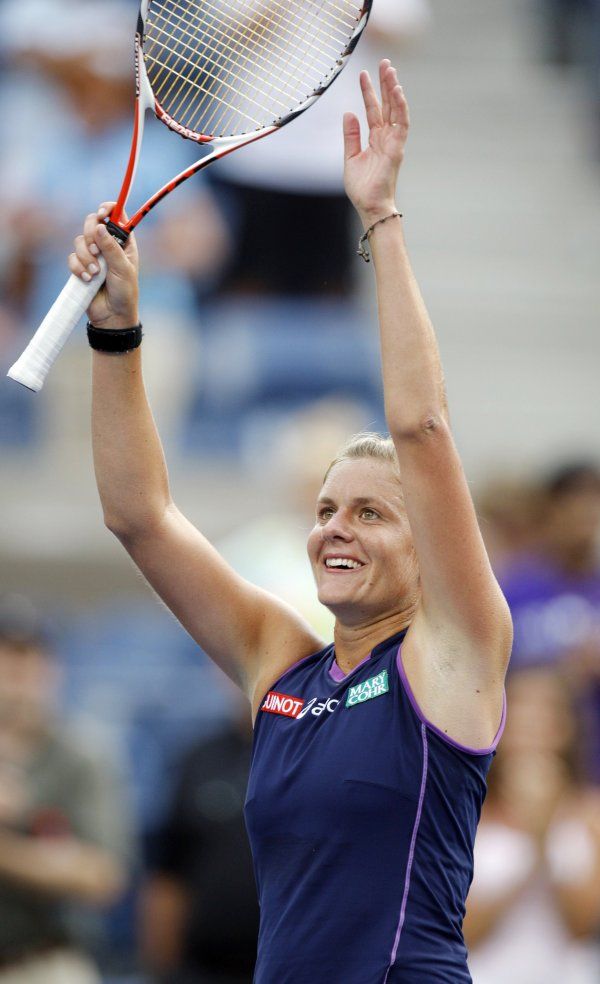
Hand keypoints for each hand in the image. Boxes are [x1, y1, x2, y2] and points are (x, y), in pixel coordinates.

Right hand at [68, 203, 139, 328]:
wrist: (112, 316)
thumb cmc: (125, 293)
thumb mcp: (123, 269)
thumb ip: (111, 248)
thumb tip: (100, 226)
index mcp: (123, 242)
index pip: (116, 215)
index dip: (108, 209)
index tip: (102, 213)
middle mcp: (107, 245)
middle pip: (91, 222)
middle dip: (90, 235)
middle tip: (96, 251)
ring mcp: (93, 255)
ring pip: (79, 240)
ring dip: (85, 256)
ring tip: (95, 273)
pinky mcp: (81, 266)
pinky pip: (72, 257)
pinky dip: (78, 267)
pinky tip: (88, 279)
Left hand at [343, 60, 408, 228]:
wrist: (369, 205)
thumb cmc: (362, 187)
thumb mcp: (350, 157)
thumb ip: (351, 136)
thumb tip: (349, 112)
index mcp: (376, 139)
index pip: (373, 110)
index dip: (369, 92)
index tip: (363, 74)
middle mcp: (386, 137)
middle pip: (387, 105)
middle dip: (385, 83)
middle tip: (384, 62)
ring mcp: (393, 142)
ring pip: (396, 110)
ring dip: (394, 89)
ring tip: (390, 70)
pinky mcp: (397, 148)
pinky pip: (402, 124)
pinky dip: (401, 107)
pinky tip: (397, 92)